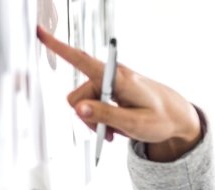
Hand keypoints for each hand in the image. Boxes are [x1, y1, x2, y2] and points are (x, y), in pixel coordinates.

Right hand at [36, 26, 202, 161]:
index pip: (82, 60)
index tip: (40, 32)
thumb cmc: (161, 119)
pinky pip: (92, 106)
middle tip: (108, 133)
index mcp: (118, 78)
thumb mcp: (136, 123)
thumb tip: (79, 109)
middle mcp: (111, 76)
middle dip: (87, 118)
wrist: (175, 116)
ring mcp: (110, 82)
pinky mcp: (109, 90)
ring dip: (95, 121)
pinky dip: (99, 119)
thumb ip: (106, 115)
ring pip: (83, 105)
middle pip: (78, 97)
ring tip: (116, 131)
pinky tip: (114, 128)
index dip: (59, 47)